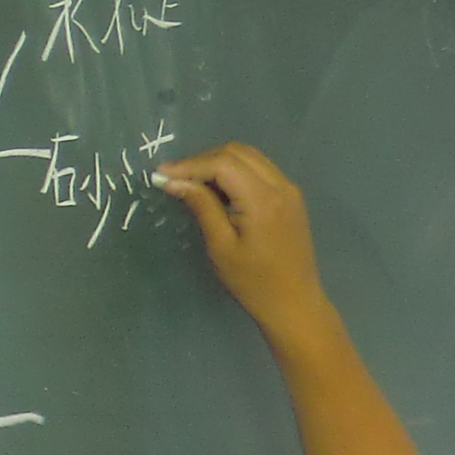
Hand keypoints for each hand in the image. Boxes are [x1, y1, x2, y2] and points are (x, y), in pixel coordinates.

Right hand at [155, 142, 334, 345]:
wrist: (294, 302)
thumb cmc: (253, 282)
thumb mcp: (221, 247)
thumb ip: (201, 207)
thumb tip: (173, 181)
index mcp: (263, 200)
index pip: (222, 164)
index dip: (189, 165)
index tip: (160, 176)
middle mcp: (280, 186)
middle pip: (237, 152)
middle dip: (202, 160)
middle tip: (174, 180)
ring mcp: (289, 189)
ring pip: (249, 157)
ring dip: (218, 163)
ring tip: (191, 183)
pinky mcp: (290, 197)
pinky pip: (259, 169)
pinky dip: (234, 171)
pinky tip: (217, 191)